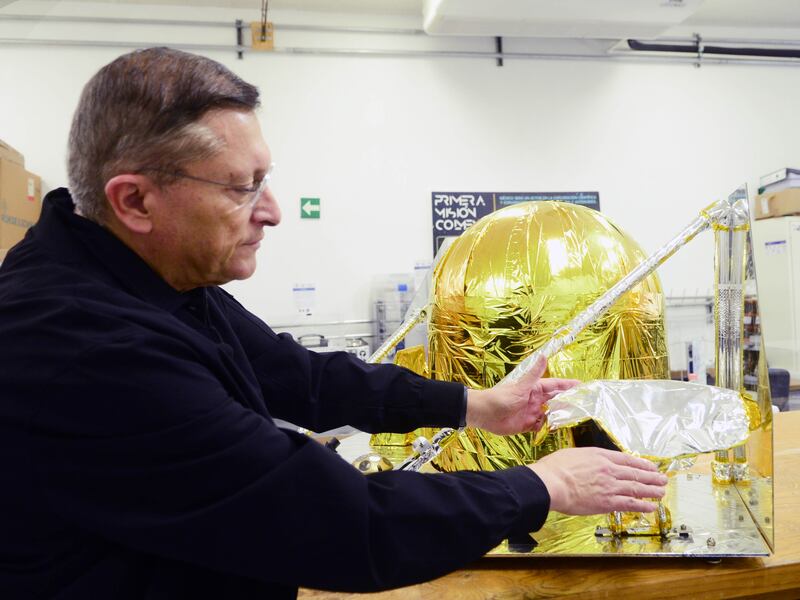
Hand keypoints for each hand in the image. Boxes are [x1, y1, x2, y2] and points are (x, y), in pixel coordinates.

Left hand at [465, 355, 577, 434]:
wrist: (484, 414)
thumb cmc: (500, 398)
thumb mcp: (520, 386)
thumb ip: (534, 374)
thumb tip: (543, 355)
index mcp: (534, 389)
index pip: (555, 386)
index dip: (567, 385)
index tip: (582, 385)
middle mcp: (534, 400)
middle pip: (555, 400)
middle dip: (567, 401)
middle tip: (582, 404)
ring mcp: (531, 413)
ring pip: (550, 414)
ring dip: (558, 416)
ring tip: (571, 418)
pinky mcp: (527, 425)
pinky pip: (541, 426)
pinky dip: (547, 427)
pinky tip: (552, 428)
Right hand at [530, 447, 667, 514]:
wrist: (550, 483)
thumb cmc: (555, 468)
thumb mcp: (574, 453)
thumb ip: (588, 458)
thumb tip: (592, 462)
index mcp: (601, 456)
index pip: (627, 459)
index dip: (642, 464)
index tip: (651, 467)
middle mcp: (609, 470)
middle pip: (636, 473)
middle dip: (652, 477)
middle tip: (662, 479)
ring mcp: (610, 486)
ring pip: (637, 488)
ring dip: (652, 490)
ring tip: (662, 492)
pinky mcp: (607, 502)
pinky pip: (630, 504)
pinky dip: (643, 505)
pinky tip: (651, 506)